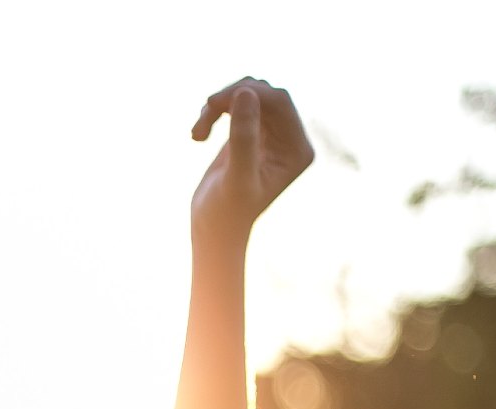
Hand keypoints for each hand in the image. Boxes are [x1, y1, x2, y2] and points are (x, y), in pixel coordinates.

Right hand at [189, 77, 312, 237]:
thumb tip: (245, 92)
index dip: (248, 93)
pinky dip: (214, 112)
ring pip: (248, 94)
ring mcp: (272, 135)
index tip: (212, 103)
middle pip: (265, 93)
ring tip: (197, 133)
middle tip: (204, 112)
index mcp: (298, 149)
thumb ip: (243, 136)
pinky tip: (198, 135)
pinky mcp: (252, 133)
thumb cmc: (226, 212)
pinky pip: (236, 103)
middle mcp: (290, 140)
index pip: (280, 102)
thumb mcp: (235, 176)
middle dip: (231, 97)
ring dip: (219, 105)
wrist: (213, 230)